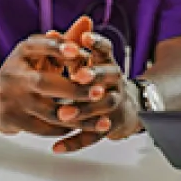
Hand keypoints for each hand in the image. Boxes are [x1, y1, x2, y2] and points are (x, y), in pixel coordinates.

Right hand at [0, 19, 100, 137]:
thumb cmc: (27, 71)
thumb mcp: (43, 53)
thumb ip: (67, 39)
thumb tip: (88, 20)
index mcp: (22, 52)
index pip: (39, 45)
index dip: (58, 48)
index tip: (80, 52)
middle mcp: (13, 73)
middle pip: (44, 82)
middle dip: (75, 89)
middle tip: (99, 92)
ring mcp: (10, 98)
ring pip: (48, 111)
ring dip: (77, 115)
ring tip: (101, 118)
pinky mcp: (11, 120)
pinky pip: (43, 128)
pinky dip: (65, 128)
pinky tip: (83, 126)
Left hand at [51, 20, 141, 152]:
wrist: (129, 108)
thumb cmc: (100, 82)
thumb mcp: (90, 64)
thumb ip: (71, 50)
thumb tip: (51, 33)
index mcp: (107, 63)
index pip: (106, 49)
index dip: (96, 43)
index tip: (85, 38)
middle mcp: (115, 81)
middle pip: (110, 76)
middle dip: (94, 75)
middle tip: (78, 76)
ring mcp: (115, 103)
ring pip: (104, 106)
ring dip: (84, 110)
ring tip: (64, 113)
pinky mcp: (111, 125)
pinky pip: (95, 135)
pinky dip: (76, 142)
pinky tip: (57, 147)